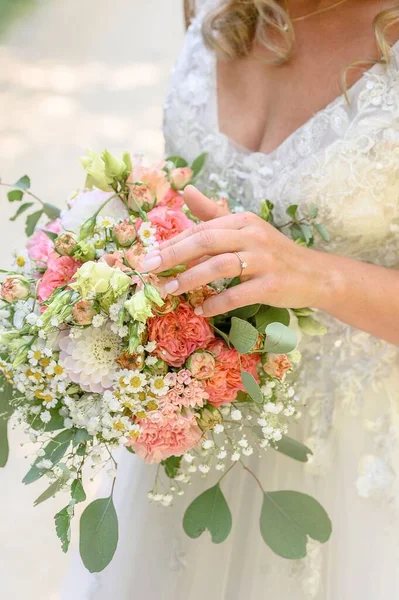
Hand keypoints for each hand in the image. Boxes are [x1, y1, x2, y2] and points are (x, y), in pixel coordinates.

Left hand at [143, 186, 328, 316]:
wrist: (315, 274)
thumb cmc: (273, 253)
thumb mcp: (245, 229)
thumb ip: (213, 213)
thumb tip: (185, 190)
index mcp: (243, 221)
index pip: (201, 229)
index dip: (172, 243)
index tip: (148, 256)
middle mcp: (253, 236)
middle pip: (206, 242)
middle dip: (173, 256)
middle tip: (149, 270)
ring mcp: (264, 260)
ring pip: (219, 266)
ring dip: (190, 279)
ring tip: (170, 291)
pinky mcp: (272, 285)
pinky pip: (238, 294)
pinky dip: (217, 303)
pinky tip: (202, 310)